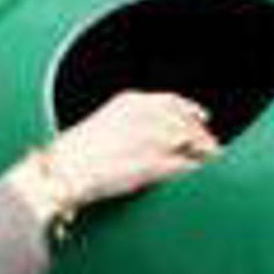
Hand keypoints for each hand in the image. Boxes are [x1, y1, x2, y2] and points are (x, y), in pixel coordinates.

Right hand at [4, 90, 217, 231]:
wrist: (62, 172)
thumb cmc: (76, 154)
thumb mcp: (106, 124)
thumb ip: (132, 123)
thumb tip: (151, 133)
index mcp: (131, 102)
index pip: (173, 101)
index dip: (191, 110)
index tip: (203, 117)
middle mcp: (145, 116)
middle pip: (187, 120)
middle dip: (201, 133)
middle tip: (211, 145)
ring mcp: (151, 140)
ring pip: (190, 140)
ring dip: (202, 149)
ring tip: (208, 157)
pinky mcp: (152, 165)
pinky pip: (182, 165)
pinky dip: (190, 167)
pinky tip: (192, 170)